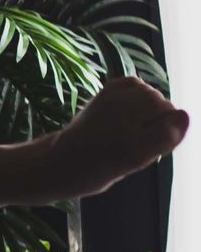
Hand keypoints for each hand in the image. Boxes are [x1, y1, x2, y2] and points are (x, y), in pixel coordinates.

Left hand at [30, 75, 187, 202]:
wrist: (65, 160)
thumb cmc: (103, 168)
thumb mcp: (137, 162)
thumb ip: (164, 139)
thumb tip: (185, 114)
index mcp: (132, 143)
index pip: (175, 122)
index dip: (171, 134)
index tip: (152, 148)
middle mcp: (122, 117)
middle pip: (165, 105)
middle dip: (161, 120)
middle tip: (140, 139)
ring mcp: (111, 100)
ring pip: (152, 94)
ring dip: (150, 106)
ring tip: (134, 125)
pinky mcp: (104, 92)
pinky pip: (135, 83)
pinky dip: (137, 93)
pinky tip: (130, 108)